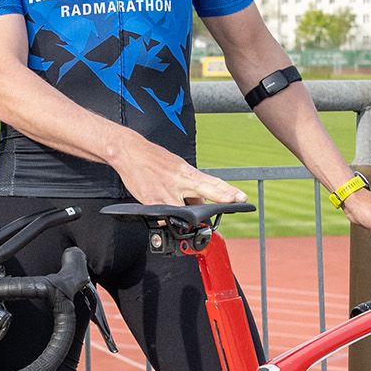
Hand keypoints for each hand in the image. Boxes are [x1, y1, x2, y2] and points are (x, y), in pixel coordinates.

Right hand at [111, 136, 247, 208]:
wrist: (129, 152)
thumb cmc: (154, 160)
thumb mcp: (177, 169)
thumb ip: (190, 188)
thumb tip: (200, 205)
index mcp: (186, 173)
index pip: (212, 183)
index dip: (227, 191)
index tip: (240, 197)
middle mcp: (178, 182)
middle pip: (204, 190)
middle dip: (221, 196)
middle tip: (235, 200)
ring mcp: (165, 193)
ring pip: (184, 211)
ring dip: (190, 217)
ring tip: (193, 218)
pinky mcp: (151, 201)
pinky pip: (164, 216)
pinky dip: (168, 218)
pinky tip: (168, 216)